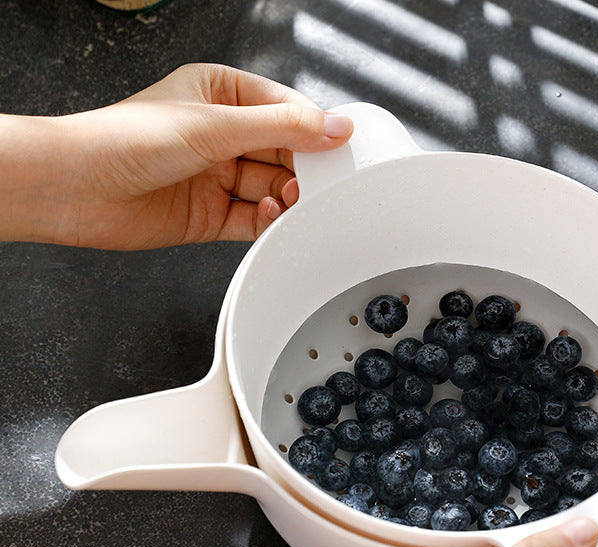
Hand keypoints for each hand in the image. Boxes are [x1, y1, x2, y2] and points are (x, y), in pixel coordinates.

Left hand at [1, 63, 352, 248]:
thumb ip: (281, 128)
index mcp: (220, 94)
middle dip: (302, 170)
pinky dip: (268, 222)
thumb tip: (334, 126)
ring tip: (290, 202)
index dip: (313, 129)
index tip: (339, 147)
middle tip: (321, 185)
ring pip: (272, 187)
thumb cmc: (126, 140)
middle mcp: (221, 135)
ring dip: (285, 198)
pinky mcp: (211, 214)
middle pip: (283, 152)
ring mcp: (217, 176)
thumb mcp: (214, 125)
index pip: (284, 109)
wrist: (78, 189)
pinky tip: (269, 217)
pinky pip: (254, 219)